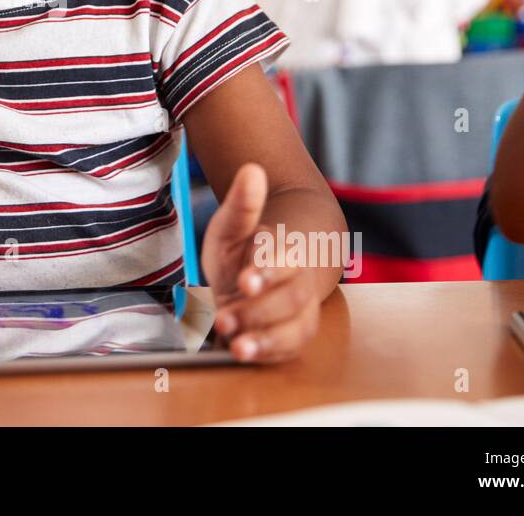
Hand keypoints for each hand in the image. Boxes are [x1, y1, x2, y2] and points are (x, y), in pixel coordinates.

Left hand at [199, 162, 321, 362]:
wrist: (268, 271)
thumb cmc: (246, 248)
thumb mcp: (234, 225)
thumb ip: (243, 203)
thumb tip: (251, 169)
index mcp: (285, 250)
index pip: (283, 259)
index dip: (267, 268)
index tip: (246, 278)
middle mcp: (297, 283)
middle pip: (291, 299)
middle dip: (259, 310)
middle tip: (224, 316)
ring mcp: (298, 311)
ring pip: (296, 328)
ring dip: (267, 339)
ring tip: (236, 346)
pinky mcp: (293, 335)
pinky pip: (290, 348)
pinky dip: (269, 353)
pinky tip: (244, 354)